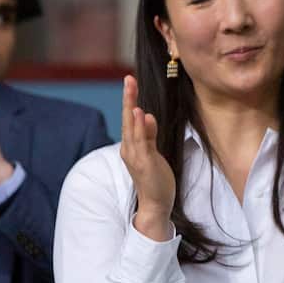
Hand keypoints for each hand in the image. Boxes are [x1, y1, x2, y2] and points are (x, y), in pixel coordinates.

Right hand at [119, 75, 175, 240]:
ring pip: (132, 129)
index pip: (129, 119)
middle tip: (128, 79)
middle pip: (127, 119)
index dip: (130, 100)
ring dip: (131, 110)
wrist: (156, 203)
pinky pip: (142, 142)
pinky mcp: (144, 163)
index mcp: (131, 146)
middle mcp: (129, 149)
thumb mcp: (153, 152)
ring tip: (132, 92)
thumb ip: (149, 134)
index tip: (130, 81)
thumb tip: (145, 115)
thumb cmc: (155, 178)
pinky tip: (141, 115)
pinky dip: (140, 128)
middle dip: (128, 98)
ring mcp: (135, 156)